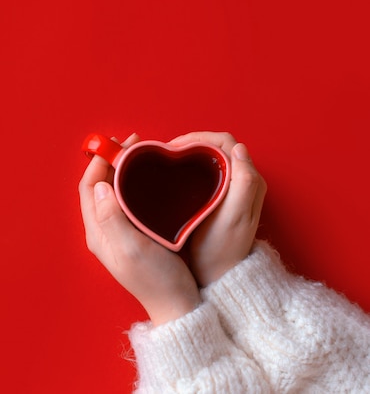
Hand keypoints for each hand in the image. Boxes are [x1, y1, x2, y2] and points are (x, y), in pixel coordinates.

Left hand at [79, 134, 199, 325]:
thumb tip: (100, 185)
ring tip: (141, 155)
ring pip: (113, 192)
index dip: (100, 162)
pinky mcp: (133, 234)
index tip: (118, 144)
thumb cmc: (156, 279)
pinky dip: (134, 184)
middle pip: (99, 187)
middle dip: (112, 161)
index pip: (88, 188)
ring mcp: (117, 232)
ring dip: (123, 171)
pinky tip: (150, 179)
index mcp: (98, 232)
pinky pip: (127, 201)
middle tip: (134, 144)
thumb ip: (112, 217)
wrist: (177, 304)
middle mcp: (103, 230)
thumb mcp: (132, 248)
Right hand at [169, 132, 266, 286]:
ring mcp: (231, 190)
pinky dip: (189, 169)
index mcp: (249, 180)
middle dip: (191, 144)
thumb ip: (242, 182)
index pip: (225, 142)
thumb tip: (239, 149)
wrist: (218, 276)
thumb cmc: (222, 250)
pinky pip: (205, 174)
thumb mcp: (234, 218)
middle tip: (166, 153)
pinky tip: (173, 177)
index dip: (199, 138)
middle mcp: (243, 181)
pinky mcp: (219, 200)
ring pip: (210, 160)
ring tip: (167, 162)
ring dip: (189, 155)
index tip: (174, 147)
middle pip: (216, 148)